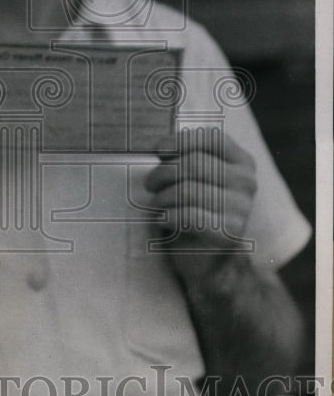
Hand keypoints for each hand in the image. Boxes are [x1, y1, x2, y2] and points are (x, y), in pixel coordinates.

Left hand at [144, 128, 256, 277]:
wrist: (208, 257)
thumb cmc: (195, 209)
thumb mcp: (192, 178)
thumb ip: (182, 158)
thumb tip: (161, 147)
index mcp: (241, 162)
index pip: (211, 139)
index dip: (180, 141)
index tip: (158, 150)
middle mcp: (246, 182)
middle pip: (193, 164)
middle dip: (163, 173)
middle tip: (150, 185)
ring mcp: (241, 208)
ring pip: (186, 190)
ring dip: (162, 198)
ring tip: (157, 205)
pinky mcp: (228, 232)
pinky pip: (187, 216)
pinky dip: (167, 216)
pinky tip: (162, 220)